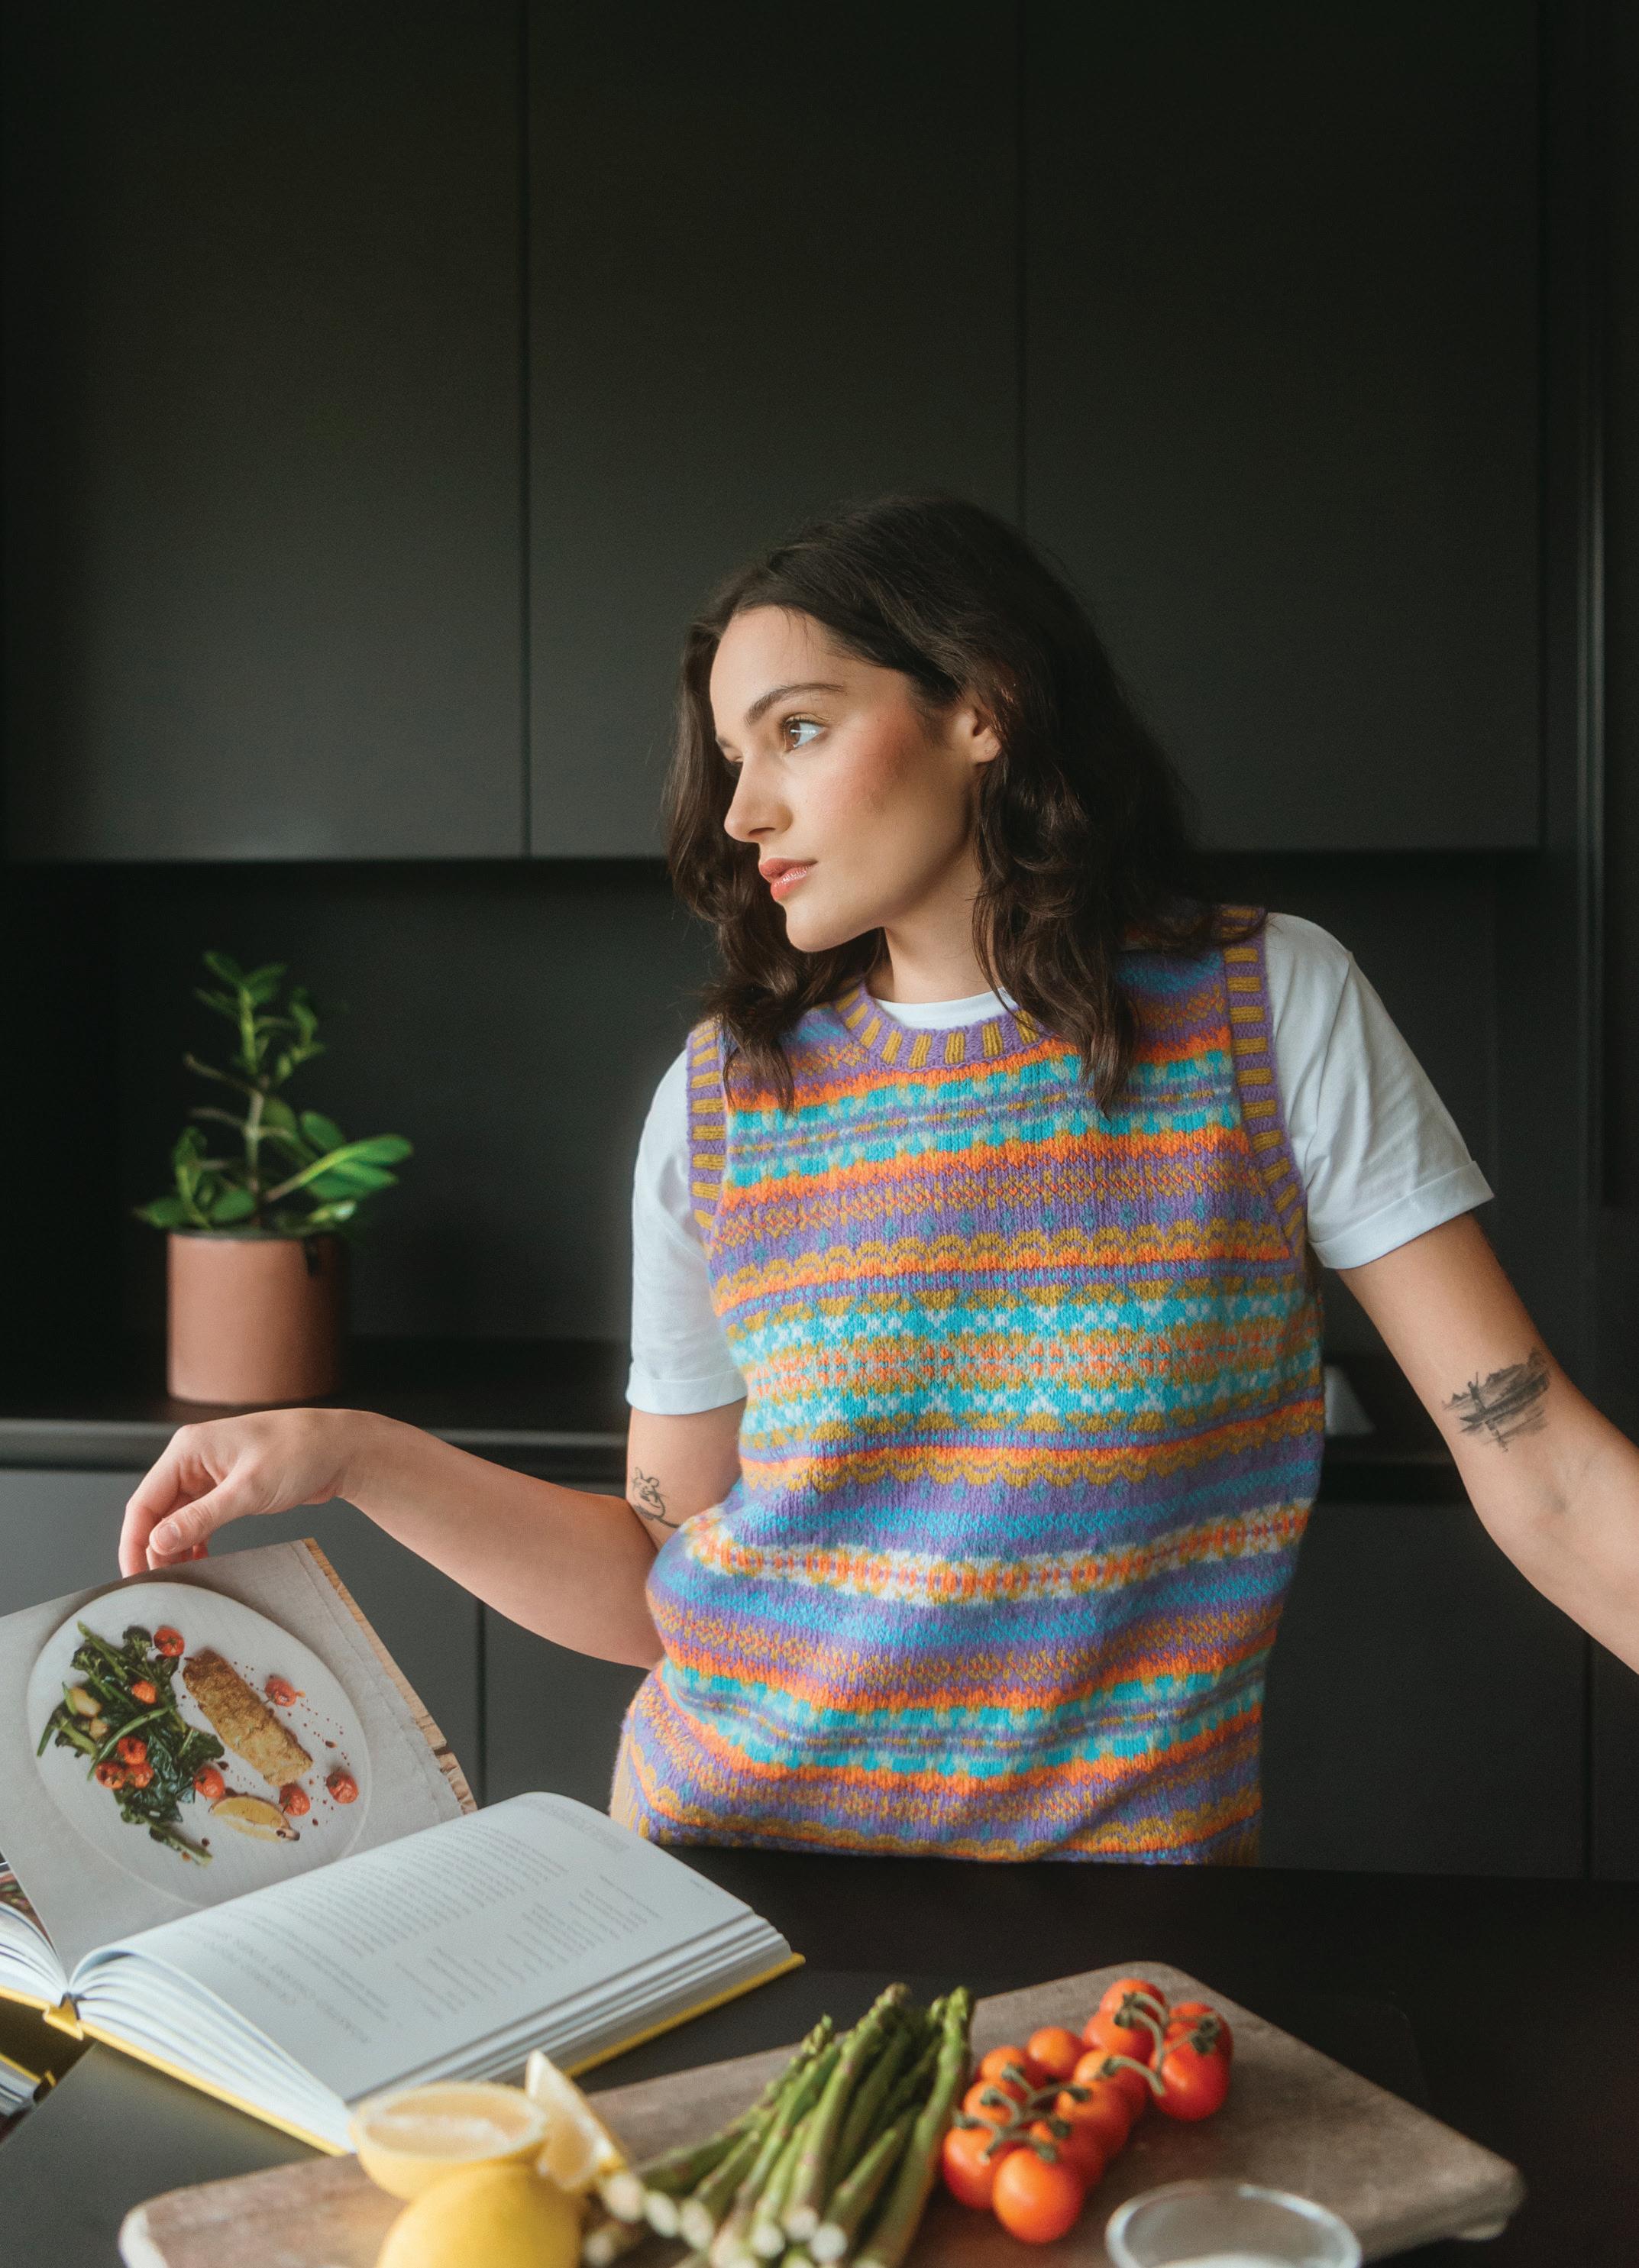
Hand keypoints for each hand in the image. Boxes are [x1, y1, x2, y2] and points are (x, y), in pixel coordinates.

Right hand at [120, 1407, 375, 1575]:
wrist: (340, 1448)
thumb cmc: (300, 1453)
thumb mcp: (248, 1490)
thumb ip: (200, 1518)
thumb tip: (158, 1542)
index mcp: (188, 1450)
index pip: (144, 1502)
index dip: (134, 1542)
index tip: (133, 1575)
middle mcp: (193, 1459)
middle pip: (157, 1512)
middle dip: (154, 1549)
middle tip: (159, 1585)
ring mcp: (210, 1474)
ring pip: (177, 1518)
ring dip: (176, 1548)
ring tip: (180, 1578)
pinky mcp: (228, 1487)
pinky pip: (199, 1519)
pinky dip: (196, 1541)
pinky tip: (199, 1562)